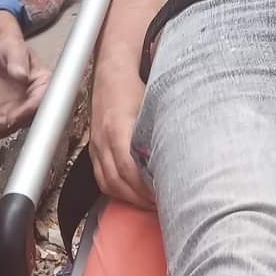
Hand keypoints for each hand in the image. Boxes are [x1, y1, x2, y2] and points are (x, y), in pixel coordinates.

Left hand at [0, 34, 50, 139]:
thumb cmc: (10, 48)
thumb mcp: (13, 49)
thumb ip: (17, 62)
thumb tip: (22, 75)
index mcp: (43, 84)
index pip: (41, 100)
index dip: (31, 109)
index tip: (18, 114)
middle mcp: (35, 99)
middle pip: (31, 118)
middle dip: (16, 123)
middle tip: (1, 124)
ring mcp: (21, 108)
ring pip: (16, 125)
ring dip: (3, 130)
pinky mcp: (7, 112)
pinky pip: (2, 126)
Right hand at [90, 62, 153, 207]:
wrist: (114, 69)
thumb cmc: (137, 85)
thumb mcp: (153, 106)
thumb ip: (161, 131)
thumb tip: (181, 157)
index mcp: (117, 128)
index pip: (127, 169)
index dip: (144, 188)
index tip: (164, 196)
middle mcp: (102, 139)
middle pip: (117, 181)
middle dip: (139, 198)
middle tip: (161, 206)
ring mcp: (95, 144)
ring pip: (107, 182)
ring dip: (128, 198)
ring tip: (150, 204)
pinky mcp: (94, 147)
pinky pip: (101, 177)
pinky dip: (116, 191)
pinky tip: (132, 195)